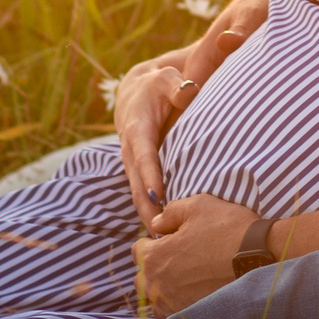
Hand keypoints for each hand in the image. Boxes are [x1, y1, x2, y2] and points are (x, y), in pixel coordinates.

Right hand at [112, 54, 201, 230]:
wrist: (136, 91)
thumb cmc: (157, 84)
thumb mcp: (165, 77)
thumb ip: (176, 85)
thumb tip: (187, 91)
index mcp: (137, 128)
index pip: (144, 155)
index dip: (150, 176)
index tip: (159, 197)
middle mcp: (130, 150)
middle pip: (137, 183)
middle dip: (147, 208)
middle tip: (160, 232)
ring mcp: (132, 163)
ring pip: (138, 193)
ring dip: (147, 216)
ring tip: (161, 241)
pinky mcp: (137, 171)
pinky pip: (142, 193)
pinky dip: (149, 212)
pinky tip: (161, 231)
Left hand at [134, 192, 253, 313]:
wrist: (258, 256)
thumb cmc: (227, 227)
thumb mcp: (197, 205)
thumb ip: (170, 213)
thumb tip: (156, 224)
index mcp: (155, 256)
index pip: (137, 250)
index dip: (152, 242)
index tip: (170, 239)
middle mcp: (157, 284)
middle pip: (141, 277)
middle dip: (154, 266)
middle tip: (178, 258)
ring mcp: (172, 303)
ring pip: (155, 298)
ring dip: (163, 287)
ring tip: (186, 276)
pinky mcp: (188, 315)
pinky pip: (171, 312)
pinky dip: (176, 303)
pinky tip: (193, 292)